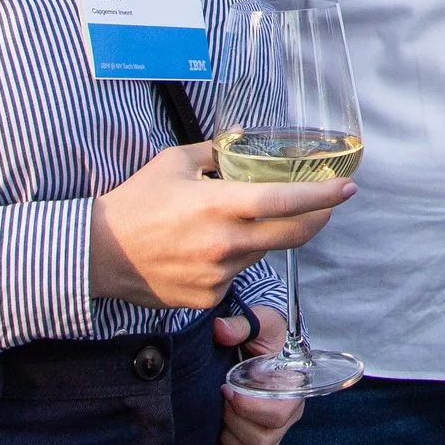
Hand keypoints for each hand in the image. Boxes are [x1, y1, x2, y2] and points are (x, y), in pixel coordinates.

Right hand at [89, 143, 352, 308]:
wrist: (97, 255)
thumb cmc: (134, 203)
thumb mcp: (174, 163)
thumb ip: (215, 153)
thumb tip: (241, 145)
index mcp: (218, 205)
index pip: (285, 201)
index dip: (322, 196)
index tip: (348, 188)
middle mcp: (225, 243)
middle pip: (292, 234)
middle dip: (317, 218)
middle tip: (327, 206)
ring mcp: (219, 275)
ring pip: (260, 252)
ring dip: (263, 236)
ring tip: (230, 223)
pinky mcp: (209, 298)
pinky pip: (235, 275)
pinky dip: (231, 259)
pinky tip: (202, 250)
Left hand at [216, 305, 305, 444]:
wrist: (266, 347)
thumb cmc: (266, 336)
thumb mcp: (260, 322)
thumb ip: (242, 325)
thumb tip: (221, 330)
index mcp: (294, 388)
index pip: (279, 414)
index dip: (249, 408)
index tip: (226, 390)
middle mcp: (290, 414)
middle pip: (263, 440)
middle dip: (233, 422)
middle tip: (222, 400)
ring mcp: (278, 432)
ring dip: (230, 439)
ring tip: (222, 415)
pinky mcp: (265, 444)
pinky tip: (224, 433)